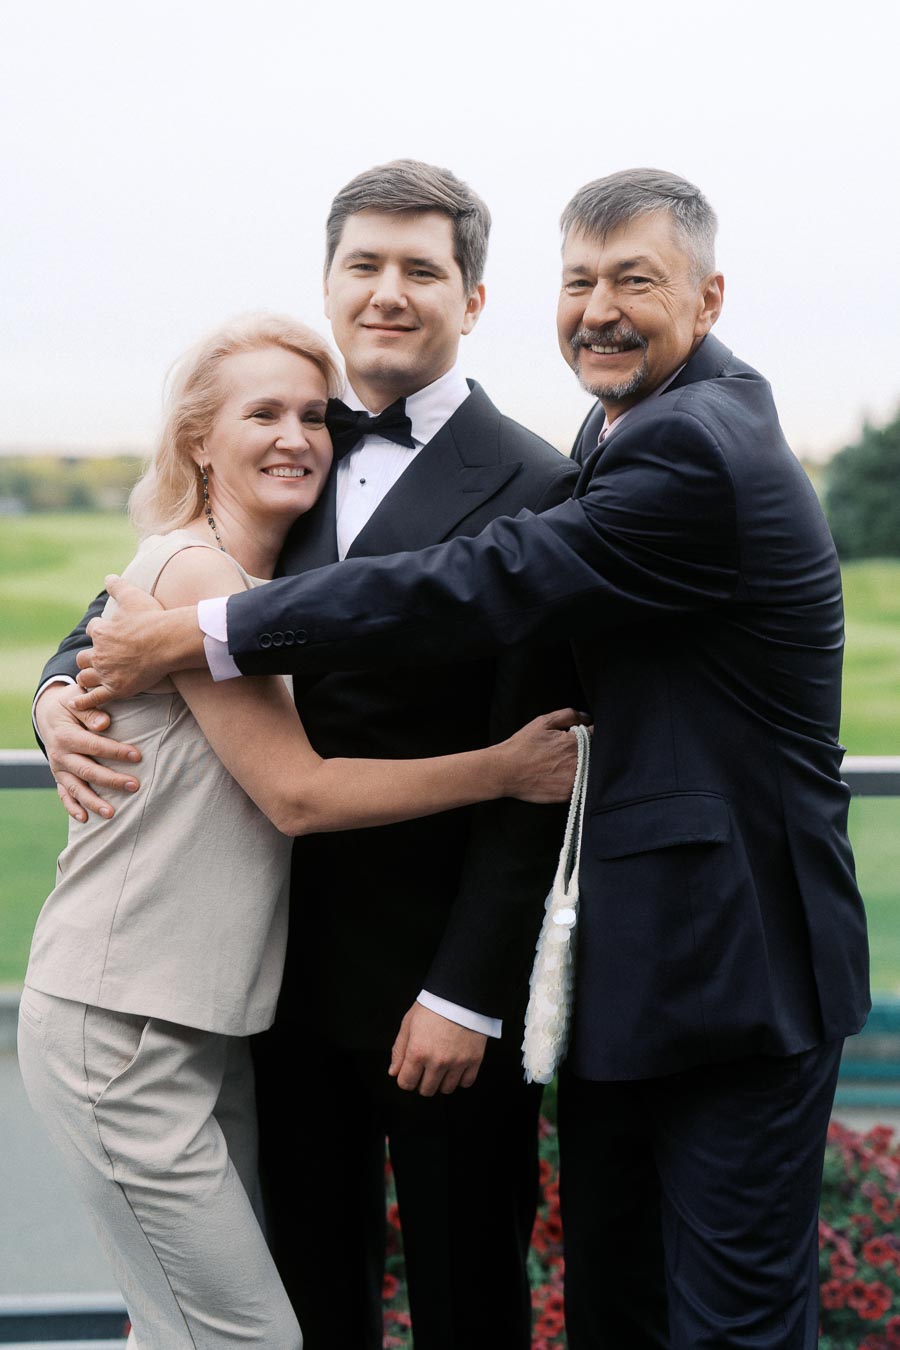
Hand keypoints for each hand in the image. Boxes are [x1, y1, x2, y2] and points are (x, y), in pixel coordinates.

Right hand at [35, 683, 140, 822]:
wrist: (48, 714)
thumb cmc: (71, 704)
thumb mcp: (77, 699)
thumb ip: (90, 711)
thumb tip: (104, 724)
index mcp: (66, 735)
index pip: (94, 746)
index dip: (115, 752)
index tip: (138, 756)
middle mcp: (60, 755)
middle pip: (88, 771)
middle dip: (111, 780)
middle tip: (135, 786)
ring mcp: (58, 769)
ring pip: (76, 788)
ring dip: (93, 802)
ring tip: (112, 814)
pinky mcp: (58, 777)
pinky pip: (64, 795)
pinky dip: (72, 807)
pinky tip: (85, 819)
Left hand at [72, 575, 165, 708]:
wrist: (168, 641)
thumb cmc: (153, 618)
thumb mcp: (133, 596)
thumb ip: (118, 586)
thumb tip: (108, 576)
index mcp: (102, 631)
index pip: (93, 631)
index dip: (100, 632)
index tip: (109, 634)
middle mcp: (100, 652)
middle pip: (83, 656)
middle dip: (89, 657)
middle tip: (99, 659)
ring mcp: (107, 672)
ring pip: (85, 676)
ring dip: (87, 676)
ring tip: (91, 678)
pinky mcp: (116, 689)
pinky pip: (94, 698)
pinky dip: (83, 701)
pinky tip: (77, 704)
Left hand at [389, 1003, 486, 1096]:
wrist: (461, 994)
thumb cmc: (433, 1005)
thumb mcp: (408, 1023)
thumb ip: (399, 1050)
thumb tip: (394, 1072)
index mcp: (418, 1052)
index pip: (406, 1083)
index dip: (405, 1079)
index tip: (409, 1072)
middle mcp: (437, 1061)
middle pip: (426, 1090)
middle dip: (422, 1082)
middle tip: (425, 1069)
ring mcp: (457, 1062)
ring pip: (446, 1089)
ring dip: (441, 1081)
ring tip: (441, 1067)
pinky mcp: (474, 1060)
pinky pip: (466, 1083)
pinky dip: (460, 1078)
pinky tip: (456, 1066)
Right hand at [499, 708, 589, 802]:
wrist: (505, 771)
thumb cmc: (522, 746)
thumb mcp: (543, 722)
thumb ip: (568, 715)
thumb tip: (587, 717)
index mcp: (576, 742)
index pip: (597, 735)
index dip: (591, 732)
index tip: (583, 735)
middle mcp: (579, 762)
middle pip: (596, 754)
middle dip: (588, 750)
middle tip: (568, 750)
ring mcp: (574, 780)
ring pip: (590, 771)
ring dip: (583, 766)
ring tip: (562, 763)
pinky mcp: (567, 794)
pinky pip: (580, 786)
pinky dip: (574, 780)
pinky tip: (559, 775)